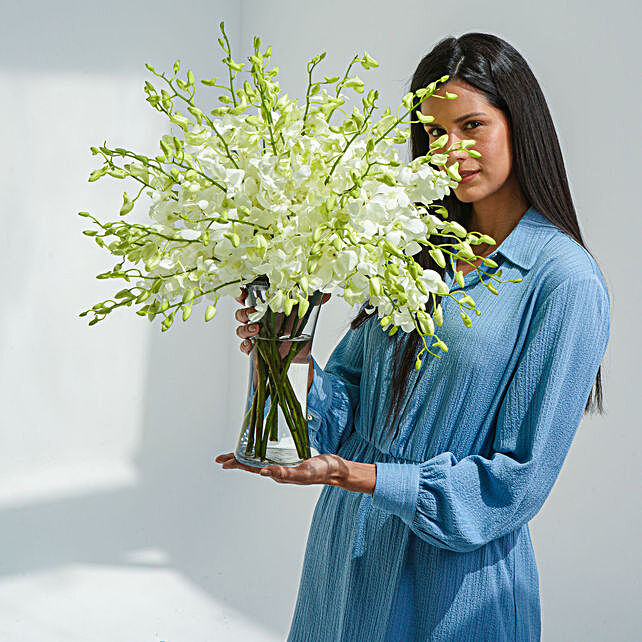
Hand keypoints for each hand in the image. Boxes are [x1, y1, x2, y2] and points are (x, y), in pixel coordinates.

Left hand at [215, 452, 376, 493]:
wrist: (336, 469)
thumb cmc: (321, 472)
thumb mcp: (302, 473)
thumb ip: (283, 473)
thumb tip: (262, 472)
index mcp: (277, 473)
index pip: (251, 468)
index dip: (237, 463)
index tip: (223, 461)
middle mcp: (277, 469)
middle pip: (251, 464)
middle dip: (235, 460)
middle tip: (220, 458)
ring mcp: (283, 463)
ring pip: (259, 458)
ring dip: (245, 455)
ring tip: (233, 454)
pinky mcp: (289, 457)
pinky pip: (270, 453)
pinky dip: (259, 450)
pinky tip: (257, 447)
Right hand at [234, 287, 331, 357]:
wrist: (302, 352)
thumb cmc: (299, 327)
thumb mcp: (306, 311)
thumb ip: (313, 300)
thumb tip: (326, 293)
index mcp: (267, 307)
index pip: (249, 296)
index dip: (242, 293)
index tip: (242, 292)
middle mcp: (259, 319)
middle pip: (241, 313)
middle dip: (243, 312)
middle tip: (252, 313)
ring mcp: (257, 335)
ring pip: (240, 330)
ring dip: (244, 329)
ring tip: (255, 329)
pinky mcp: (258, 349)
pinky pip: (244, 347)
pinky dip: (245, 346)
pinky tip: (251, 345)